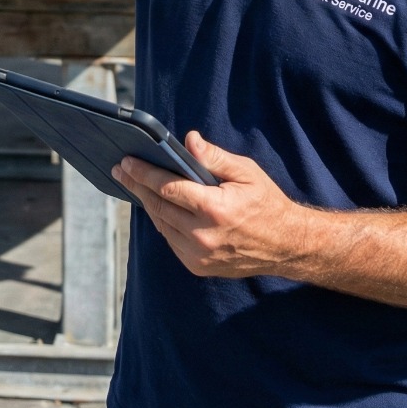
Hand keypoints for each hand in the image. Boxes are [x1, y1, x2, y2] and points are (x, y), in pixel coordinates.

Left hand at [111, 131, 302, 277]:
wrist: (286, 245)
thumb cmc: (266, 202)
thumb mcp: (246, 172)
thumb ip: (214, 157)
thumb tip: (189, 140)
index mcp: (214, 209)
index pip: (168, 188)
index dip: (144, 173)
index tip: (126, 162)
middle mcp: (203, 236)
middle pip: (158, 206)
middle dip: (137, 186)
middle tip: (120, 170)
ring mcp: (199, 256)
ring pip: (162, 224)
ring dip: (146, 204)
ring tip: (133, 184)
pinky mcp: (198, 267)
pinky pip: (171, 240)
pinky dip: (162, 221)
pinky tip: (156, 206)